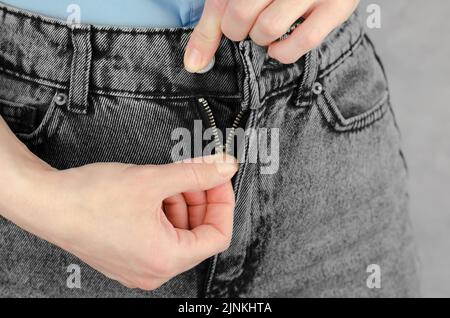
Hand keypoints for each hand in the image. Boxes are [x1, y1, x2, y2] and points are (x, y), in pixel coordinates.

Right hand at [0, 119, 237, 289]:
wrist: (46, 203)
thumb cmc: (90, 198)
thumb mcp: (153, 180)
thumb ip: (196, 173)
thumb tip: (225, 168)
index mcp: (166, 259)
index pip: (217, 236)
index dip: (223, 203)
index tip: (220, 179)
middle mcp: (154, 270)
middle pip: (198, 233)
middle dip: (200, 198)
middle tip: (196, 172)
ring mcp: (140, 265)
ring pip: (179, 231)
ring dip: (181, 202)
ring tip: (169, 179)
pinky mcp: (128, 255)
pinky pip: (160, 234)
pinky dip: (164, 211)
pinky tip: (154, 191)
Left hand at [184, 0, 359, 70]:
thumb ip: (212, 25)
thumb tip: (193, 64)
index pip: (221, 4)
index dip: (220, 25)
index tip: (226, 31)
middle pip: (240, 15)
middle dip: (239, 31)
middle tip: (248, 25)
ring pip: (269, 28)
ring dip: (261, 40)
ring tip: (265, 31)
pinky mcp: (335, 6)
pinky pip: (303, 41)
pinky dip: (283, 52)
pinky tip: (278, 48)